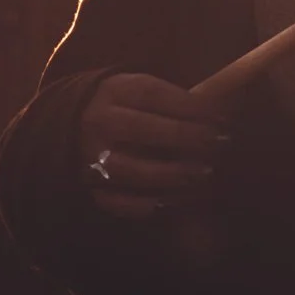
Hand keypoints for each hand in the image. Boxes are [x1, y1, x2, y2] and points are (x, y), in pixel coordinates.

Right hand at [77, 73, 224, 219]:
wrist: (75, 123)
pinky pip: (116, 201)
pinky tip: (172, 201)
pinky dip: (144, 205)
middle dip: (185, 137)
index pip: (153, 94)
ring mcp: (90, 156)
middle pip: (142, 128)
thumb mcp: (143, 90)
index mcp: (115, 91)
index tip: (220, 118)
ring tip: (201, 174)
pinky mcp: (89, 186)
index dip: (190, 106)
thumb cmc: (127, 106)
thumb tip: (219, 114)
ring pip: (129, 169)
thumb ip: (175, 100)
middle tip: (217, 144)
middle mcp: (99, 122)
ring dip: (170, 174)